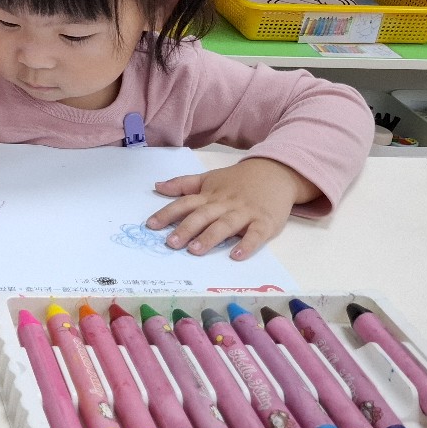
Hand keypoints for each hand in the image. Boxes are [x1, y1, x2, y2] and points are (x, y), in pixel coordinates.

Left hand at [145, 157, 318, 259]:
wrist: (276, 172)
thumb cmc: (238, 180)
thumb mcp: (209, 178)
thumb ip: (183, 184)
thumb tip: (157, 186)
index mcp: (209, 195)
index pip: (185, 203)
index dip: (167, 213)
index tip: (150, 225)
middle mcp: (224, 204)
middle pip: (202, 216)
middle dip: (186, 229)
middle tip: (171, 243)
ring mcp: (245, 213)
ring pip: (225, 225)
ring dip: (210, 237)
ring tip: (195, 250)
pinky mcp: (265, 222)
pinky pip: (256, 234)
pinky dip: (247, 244)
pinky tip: (237, 255)